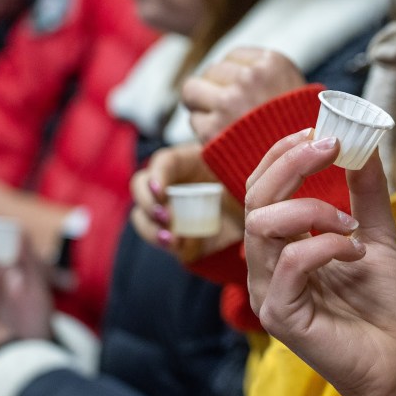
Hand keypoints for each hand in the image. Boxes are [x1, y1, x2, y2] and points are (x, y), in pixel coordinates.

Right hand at [130, 144, 242, 261]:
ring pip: (142, 216)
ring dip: (151, 228)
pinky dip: (165, 243)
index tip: (161, 191)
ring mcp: (167, 209)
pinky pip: (160, 237)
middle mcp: (169, 183)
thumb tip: (218, 148)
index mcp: (184, 161)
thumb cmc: (244, 182)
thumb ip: (229, 158)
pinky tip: (179, 246)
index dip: (156, 175)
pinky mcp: (172, 232)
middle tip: (165, 216)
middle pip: (140, 187)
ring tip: (171, 239)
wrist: (256, 215)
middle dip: (148, 202)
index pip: (161, 163)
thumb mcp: (237, 167)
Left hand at [181, 47, 305, 142]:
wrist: (302, 169)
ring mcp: (230, 103)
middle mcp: (250, 79)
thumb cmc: (297, 131)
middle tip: (228, 109)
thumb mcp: (293, 88)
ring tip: (221, 120)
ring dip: (202, 105)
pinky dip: (203, 129)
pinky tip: (222, 137)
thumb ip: (264, 74)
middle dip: (216, 88)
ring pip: (192, 90)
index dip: (234, 76)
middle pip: (211, 71)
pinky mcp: (213, 129)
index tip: (242, 92)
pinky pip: (194, 119)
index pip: (232, 57)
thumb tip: (229, 68)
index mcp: (271, 63)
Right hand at [245, 131, 395, 395]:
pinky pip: (290, 262)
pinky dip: (325, 245)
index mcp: (282, 245)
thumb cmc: (384, 306)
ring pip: (263, 225)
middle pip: (255, 198)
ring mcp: (269, 291)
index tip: (318, 133)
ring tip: (349, 222)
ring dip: (311, 208)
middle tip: (328, 147)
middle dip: (289, 163)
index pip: (263, 189)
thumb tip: (364, 145)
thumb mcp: (377, 236)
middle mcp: (267, 265)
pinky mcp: (280, 315)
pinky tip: (355, 253)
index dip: (282, 155)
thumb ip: (366, 194)